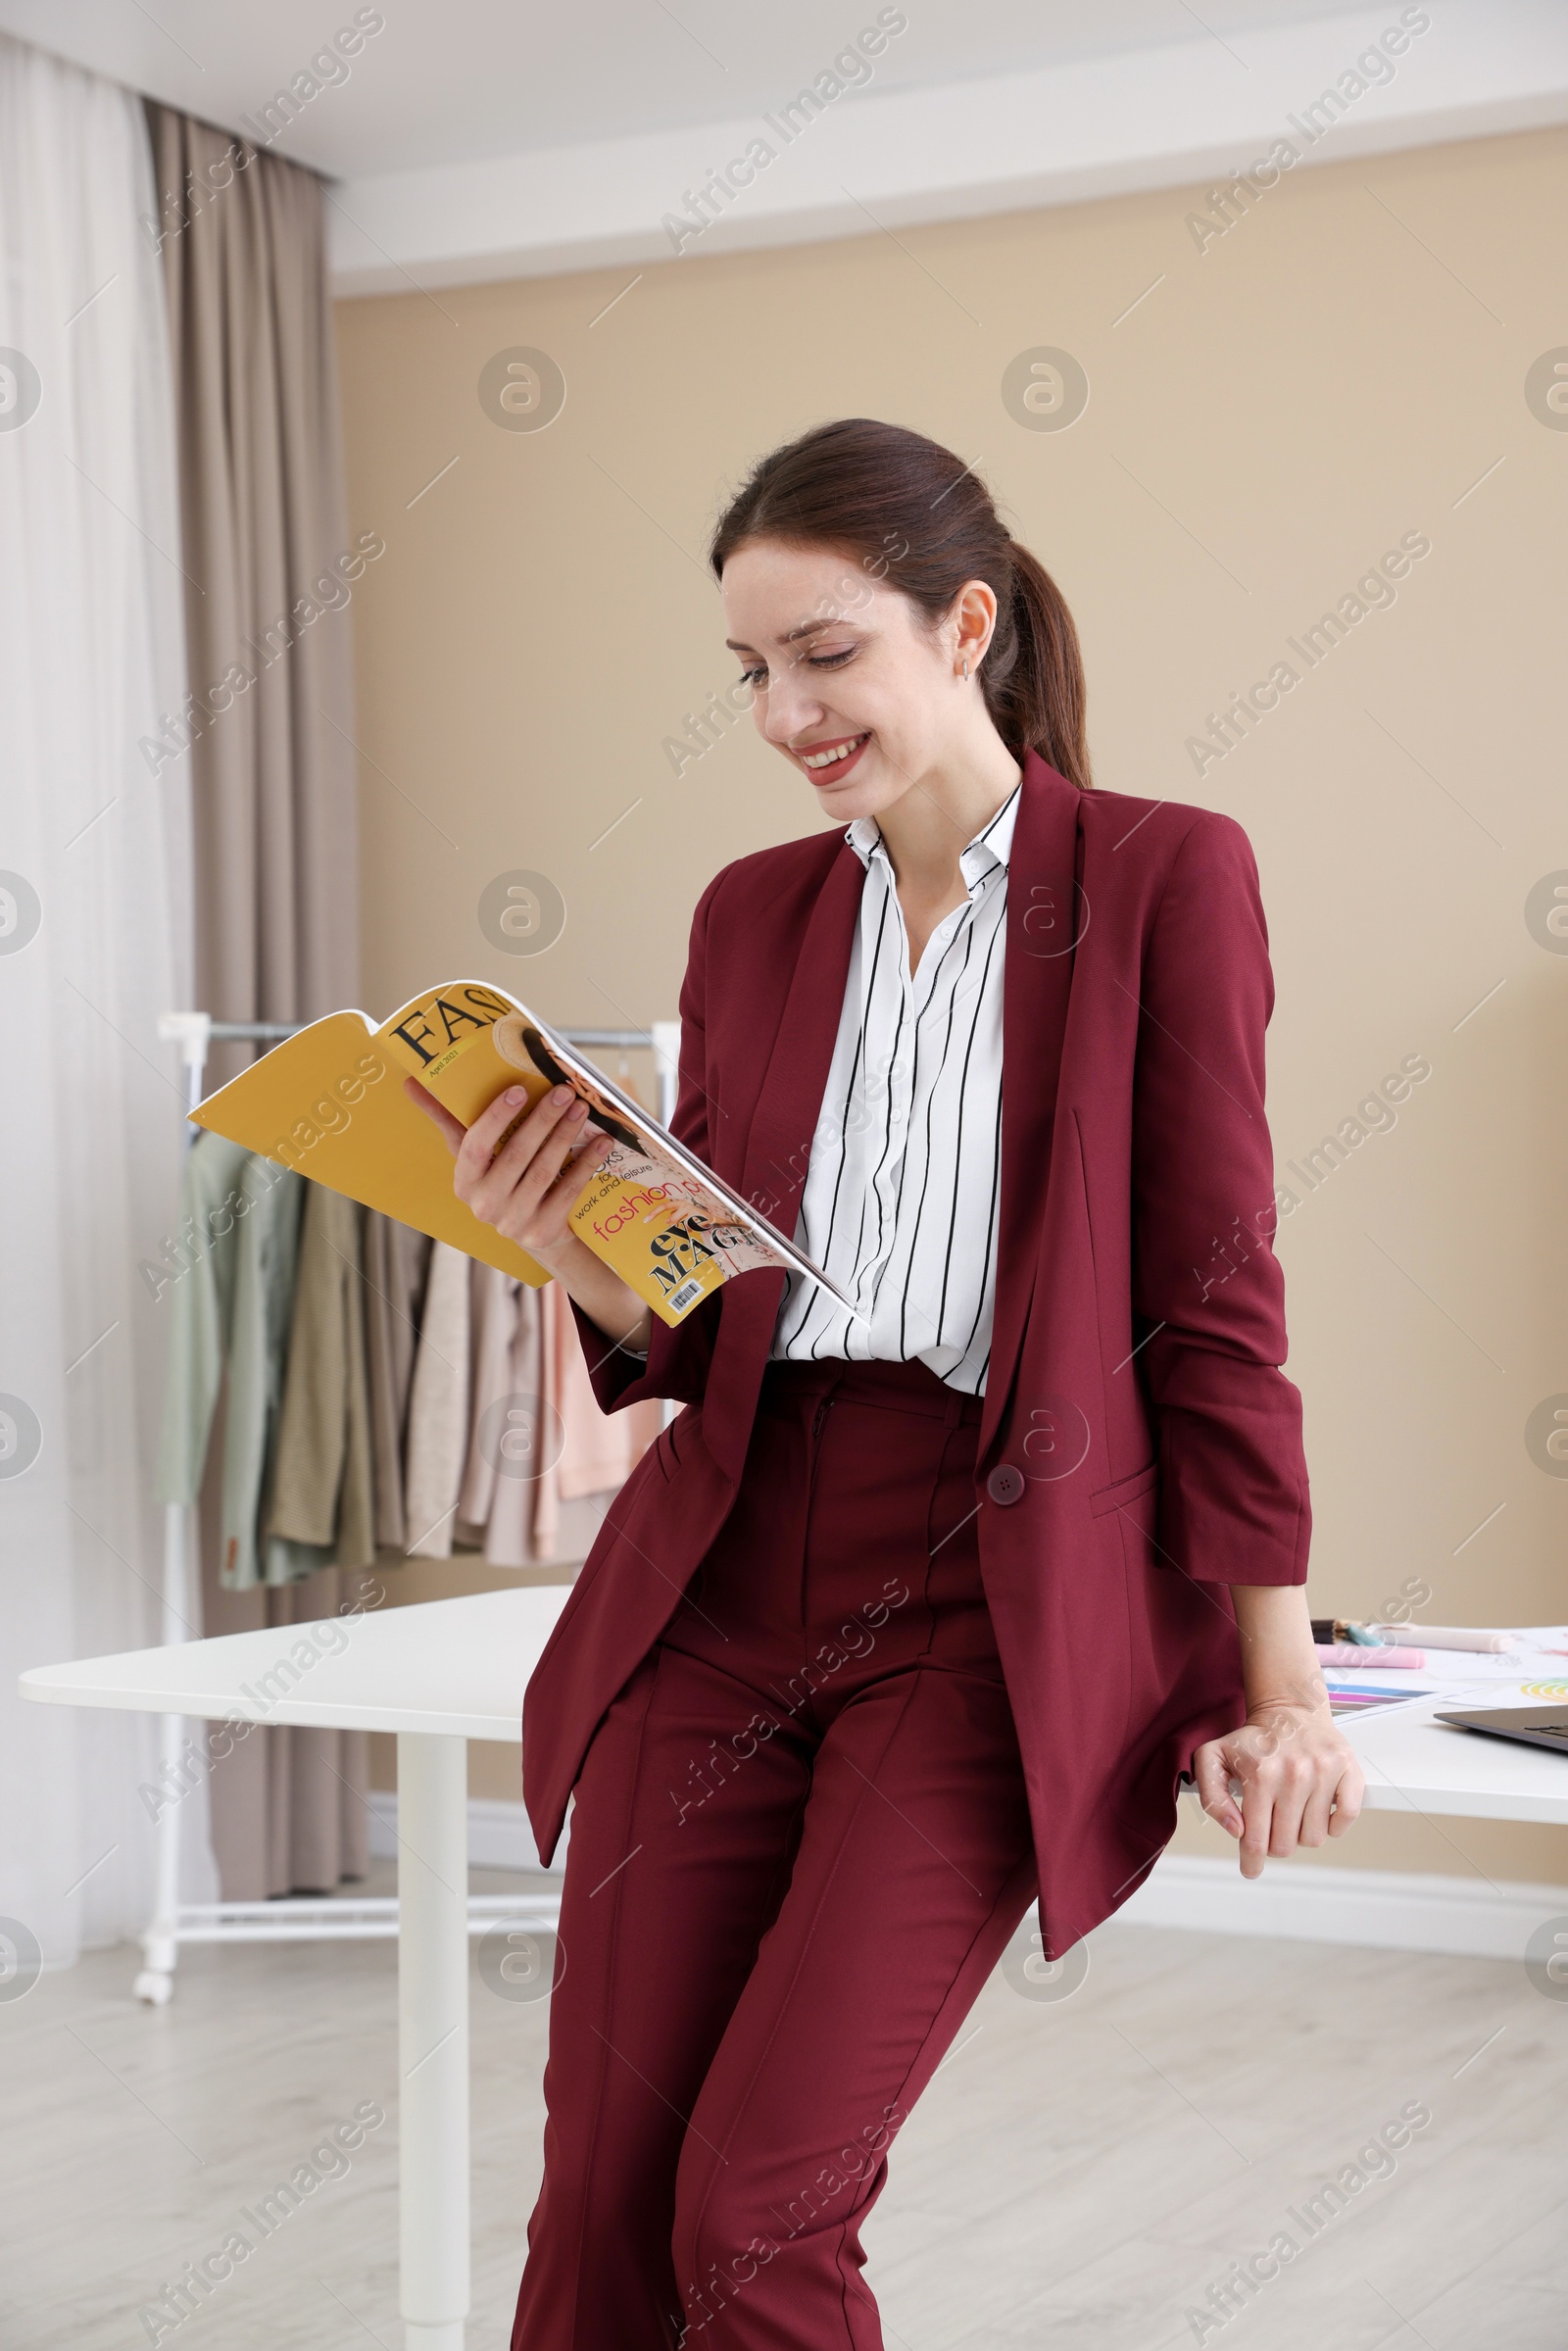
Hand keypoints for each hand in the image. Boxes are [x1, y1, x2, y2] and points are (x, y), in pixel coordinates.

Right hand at [405, 1075, 611, 1259]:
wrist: (535, 1231)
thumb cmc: (500, 1179)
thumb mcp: (474, 1155)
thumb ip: (447, 1119)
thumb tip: (410, 1083)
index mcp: (464, 1182)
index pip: (474, 1146)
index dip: (496, 1117)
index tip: (519, 1089)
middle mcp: (484, 1205)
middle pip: (516, 1155)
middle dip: (542, 1120)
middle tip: (563, 1091)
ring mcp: (514, 1221)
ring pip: (543, 1170)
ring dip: (564, 1135)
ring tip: (581, 1108)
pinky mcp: (543, 1230)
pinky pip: (567, 1191)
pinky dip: (585, 1164)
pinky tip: (600, 1142)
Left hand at [1192, 1699, 1363, 1880]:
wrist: (1289, 1710)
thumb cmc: (1251, 1741)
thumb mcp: (1213, 1759)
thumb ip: (1212, 1797)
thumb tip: (1237, 1830)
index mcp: (1259, 1775)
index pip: (1256, 1840)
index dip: (1251, 1862)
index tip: (1251, 1870)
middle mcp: (1293, 1774)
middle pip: (1285, 1845)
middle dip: (1275, 1843)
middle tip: (1272, 1824)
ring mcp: (1324, 1772)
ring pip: (1314, 1838)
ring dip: (1301, 1833)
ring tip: (1293, 1810)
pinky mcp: (1348, 1770)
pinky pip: (1346, 1819)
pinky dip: (1333, 1824)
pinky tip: (1318, 1810)